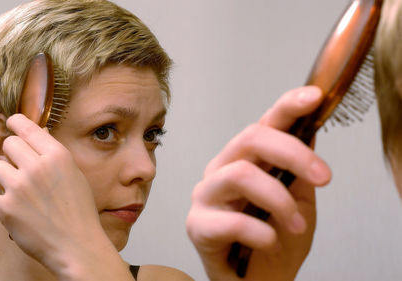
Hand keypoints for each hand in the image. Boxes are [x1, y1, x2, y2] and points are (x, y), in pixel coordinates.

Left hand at [0, 114, 131, 279]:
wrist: (77, 246)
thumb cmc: (79, 213)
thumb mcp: (75, 176)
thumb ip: (54, 155)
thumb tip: (38, 135)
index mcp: (57, 156)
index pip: (26, 126)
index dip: (15, 123)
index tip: (11, 123)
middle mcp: (37, 167)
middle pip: (9, 144)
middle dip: (12, 153)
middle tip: (20, 166)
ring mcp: (19, 187)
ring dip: (6, 178)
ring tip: (23, 193)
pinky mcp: (5, 207)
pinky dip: (6, 205)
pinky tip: (23, 214)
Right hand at [186, 86, 331, 280]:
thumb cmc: (276, 242)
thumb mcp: (299, 202)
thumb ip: (300, 170)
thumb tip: (310, 131)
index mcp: (246, 160)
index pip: (264, 124)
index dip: (288, 105)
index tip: (314, 97)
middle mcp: (221, 169)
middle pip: (251, 138)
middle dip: (293, 153)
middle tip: (324, 177)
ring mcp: (206, 195)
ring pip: (241, 174)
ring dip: (279, 201)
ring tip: (296, 226)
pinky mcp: (197, 225)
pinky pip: (233, 220)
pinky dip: (262, 233)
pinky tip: (269, 242)